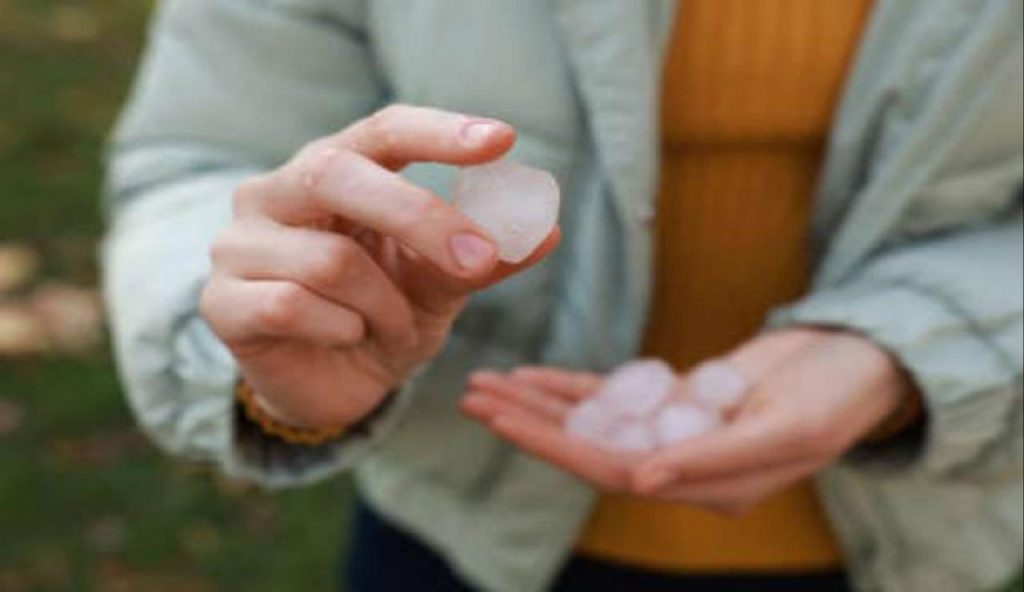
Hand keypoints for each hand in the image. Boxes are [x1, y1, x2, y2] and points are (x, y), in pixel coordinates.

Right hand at [200, 105, 559, 429]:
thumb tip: (548, 230)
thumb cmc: (385, 317)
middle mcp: (275, 192)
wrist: (331, 388)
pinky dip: (342, 331)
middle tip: (479, 257)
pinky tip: (345, 339)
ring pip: (330, 260)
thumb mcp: (441, 285)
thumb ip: (485, 258)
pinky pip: (293, 306)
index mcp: (333, 170)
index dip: (439, 132)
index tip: (503, 140)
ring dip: (385, 306)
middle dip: (420, 219)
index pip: (381, 130)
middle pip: (340, 174)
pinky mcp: (221, 302)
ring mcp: (238, 244)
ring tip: (392, 327)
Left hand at [462, 328, 914, 513]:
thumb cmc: (836, 397)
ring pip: (594, 420)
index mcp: (706, 487)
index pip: (612, 470)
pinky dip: (574, 386)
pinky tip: (533, 376)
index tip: (504, 421)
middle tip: (473, 397)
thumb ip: (712, 458)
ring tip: (487, 385)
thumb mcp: (785, 428)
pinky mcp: (677, 401)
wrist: (862, 362)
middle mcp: (681, 466)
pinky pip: (615, 396)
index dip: (555, 446)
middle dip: (529, 423)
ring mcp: (676, 433)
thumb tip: (636, 482)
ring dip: (540, 404)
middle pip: (588, 445)